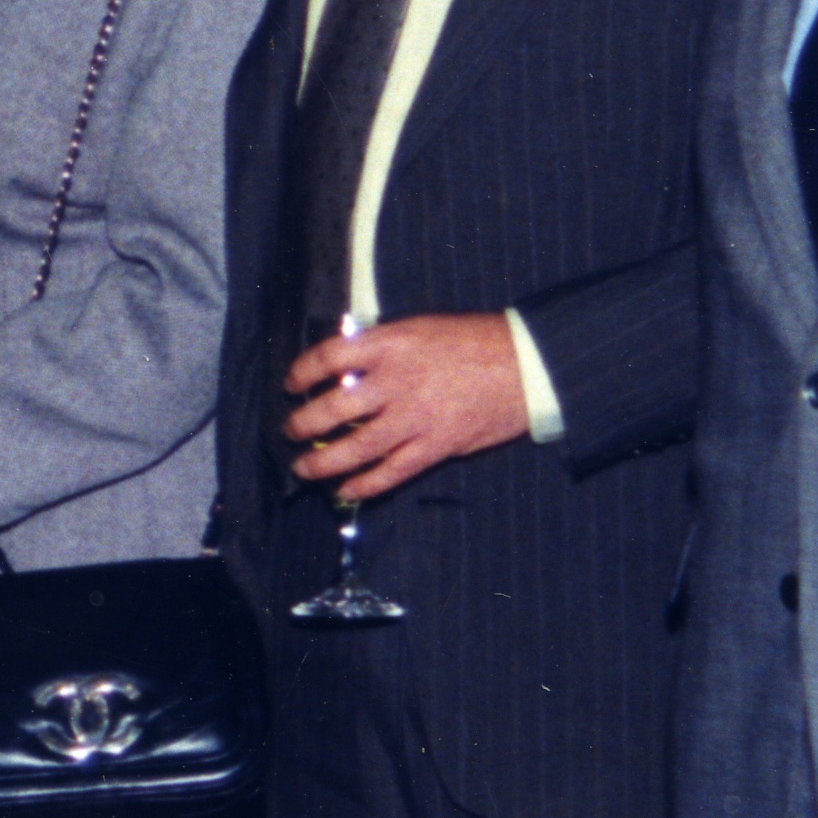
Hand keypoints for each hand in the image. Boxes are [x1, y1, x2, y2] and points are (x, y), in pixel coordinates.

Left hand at [281, 312, 528, 506]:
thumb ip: (383, 348)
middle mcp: (396, 381)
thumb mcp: (421, 328)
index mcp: (390, 344)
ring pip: (356, 446)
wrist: (527, 364)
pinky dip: (365, 484)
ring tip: (303, 468)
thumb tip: (347, 367)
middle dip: (304, 423)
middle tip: (290, 430)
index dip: (302, 370)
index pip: (328, 356)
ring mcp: (415, 417)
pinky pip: (392, 472)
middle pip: (333, 408)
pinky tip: (345, 490)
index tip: (292, 382)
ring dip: (323, 461)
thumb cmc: (475, 340)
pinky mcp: (436, 446)